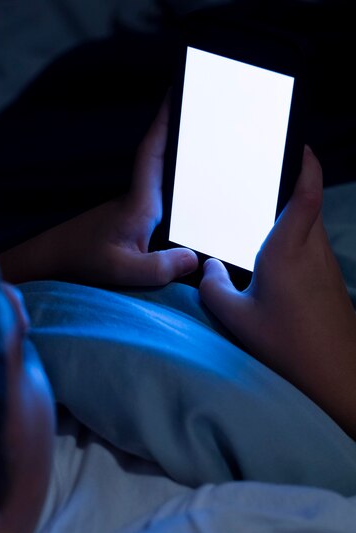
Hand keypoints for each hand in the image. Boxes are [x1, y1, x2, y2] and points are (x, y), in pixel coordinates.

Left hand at [0, 96, 197, 286]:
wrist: (54, 260)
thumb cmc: (82, 261)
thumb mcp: (121, 271)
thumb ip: (157, 268)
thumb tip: (192, 259)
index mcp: (139, 206)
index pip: (153, 155)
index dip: (164, 123)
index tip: (175, 92)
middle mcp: (138, 202)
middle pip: (162, 160)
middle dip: (181, 132)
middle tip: (202, 104)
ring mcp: (134, 209)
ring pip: (161, 180)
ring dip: (179, 159)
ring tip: (207, 144)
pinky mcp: (132, 220)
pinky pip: (159, 199)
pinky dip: (173, 187)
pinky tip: (189, 198)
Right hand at [199, 146, 355, 439]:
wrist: (337, 374)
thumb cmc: (287, 344)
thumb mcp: (236, 318)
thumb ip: (214, 288)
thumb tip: (210, 267)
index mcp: (288, 248)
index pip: (306, 191)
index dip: (305, 162)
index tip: (296, 144)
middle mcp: (313, 249)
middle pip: (307, 204)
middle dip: (289, 189)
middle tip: (260, 186)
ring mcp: (327, 264)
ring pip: (311, 227)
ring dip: (291, 219)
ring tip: (260, 226)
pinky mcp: (331, 280)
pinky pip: (313, 247)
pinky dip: (296, 242)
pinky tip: (276, 266)